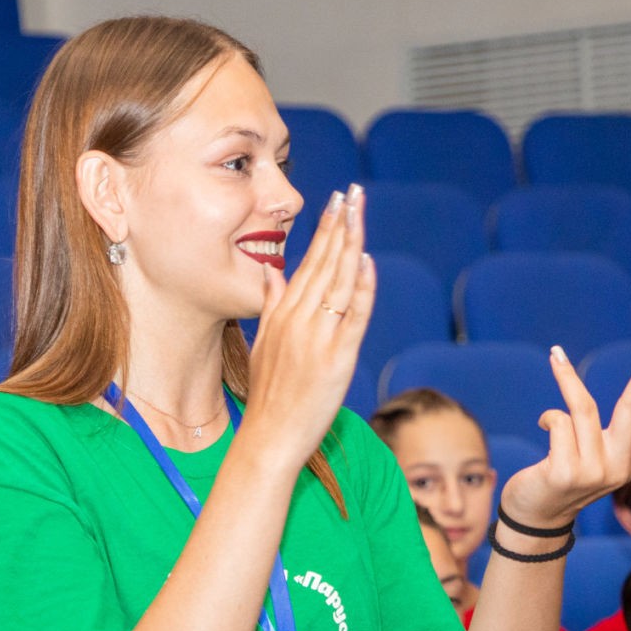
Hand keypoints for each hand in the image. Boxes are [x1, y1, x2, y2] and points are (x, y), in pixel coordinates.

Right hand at [241, 185, 375, 470]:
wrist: (268, 438)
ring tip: (360, 211)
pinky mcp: (336, 360)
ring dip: (351, 244)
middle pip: (324, 264)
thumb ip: (271, 304)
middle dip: (340, 224)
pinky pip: (353, 316)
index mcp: (282, 315)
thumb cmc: (268, 396)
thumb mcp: (263, 343)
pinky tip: (368, 262)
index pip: (307, 262)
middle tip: (352, 192)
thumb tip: (272, 271)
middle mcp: (298, 321)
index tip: (335, 202)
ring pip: (339, 282)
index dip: (324, 230)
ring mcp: (317, 339)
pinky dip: (363, 288)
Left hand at [499, 339, 630, 527]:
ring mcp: (592, 472)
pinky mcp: (564, 473)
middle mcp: (619, 467)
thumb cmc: (569, 476)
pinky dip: (548, 416)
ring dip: (568, 377)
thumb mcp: (606, 455)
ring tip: (556, 357)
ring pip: (584, 408)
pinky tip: (543, 425)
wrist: (536, 516)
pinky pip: (558, 421)